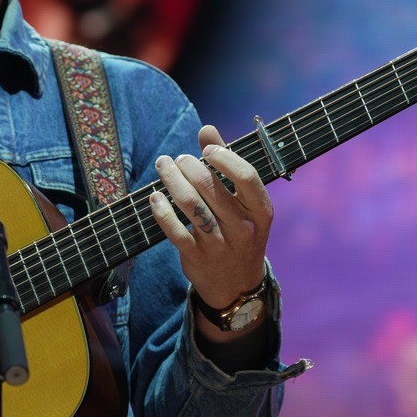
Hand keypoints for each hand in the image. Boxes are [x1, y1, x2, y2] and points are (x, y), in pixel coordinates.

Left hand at [147, 125, 273, 315]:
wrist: (236, 286)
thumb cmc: (239, 232)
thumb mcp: (244, 205)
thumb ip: (227, 165)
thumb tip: (207, 130)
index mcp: (261, 211)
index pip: (246, 176)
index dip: (224, 157)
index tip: (206, 150)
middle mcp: (243, 228)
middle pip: (210, 187)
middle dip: (188, 166)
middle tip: (177, 159)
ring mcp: (220, 244)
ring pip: (190, 205)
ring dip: (171, 180)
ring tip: (163, 166)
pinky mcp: (197, 257)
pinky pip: (174, 229)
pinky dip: (161, 210)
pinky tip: (154, 196)